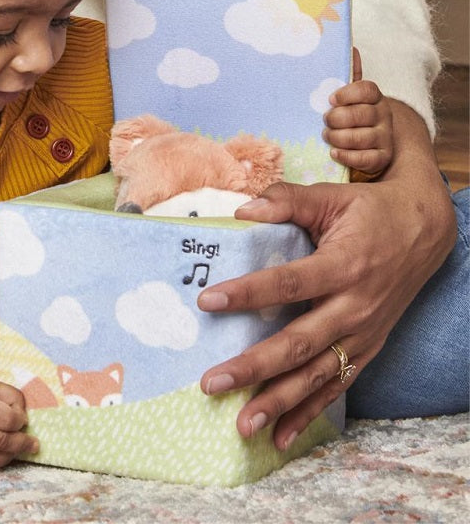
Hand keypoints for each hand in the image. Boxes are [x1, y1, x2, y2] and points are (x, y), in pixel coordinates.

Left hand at [198, 101, 454, 449]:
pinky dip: (310, 413)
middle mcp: (355, 306)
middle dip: (255, 367)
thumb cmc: (371, 211)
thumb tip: (241, 210)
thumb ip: (286, 201)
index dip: (248, 293)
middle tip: (212, 383)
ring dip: (279, 402)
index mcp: (343, 265)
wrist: (426, 230)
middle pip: (300, 343)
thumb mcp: (331, 197)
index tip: (206, 301)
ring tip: (242, 425)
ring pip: (318, 375)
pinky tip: (281, 437)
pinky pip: (338, 386)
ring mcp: (364, 333)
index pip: (289, 284)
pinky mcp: (368, 348)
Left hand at [323, 49, 392, 176]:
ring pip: (359, 137)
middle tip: (325, 121)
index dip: (348, 94)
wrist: (364, 149)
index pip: (368, 89)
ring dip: (337, 138)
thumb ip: (348, 76)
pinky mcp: (382, 158)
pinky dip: (345, 156)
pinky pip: (363, 158)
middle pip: (360, 114)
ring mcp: (384, 137)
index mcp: (374, 98)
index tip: (331, 99)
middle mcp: (383, 116)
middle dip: (336, 119)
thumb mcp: (347, 98)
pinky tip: (334, 152)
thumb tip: (351, 47)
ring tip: (327, 136)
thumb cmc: (349, 119)